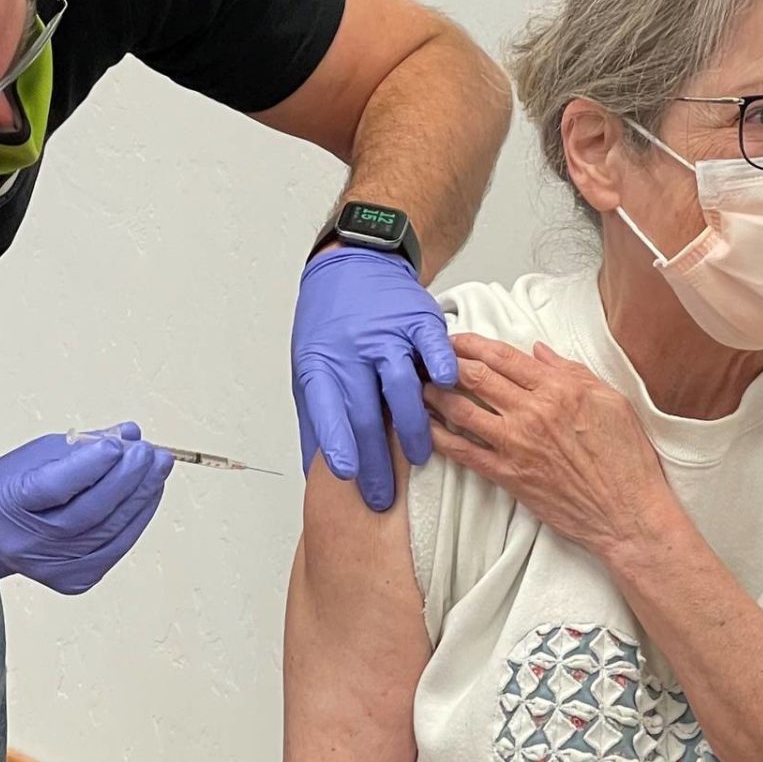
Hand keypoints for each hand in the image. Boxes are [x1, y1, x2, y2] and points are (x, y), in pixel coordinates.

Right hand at [0, 428, 172, 594]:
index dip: (90, 465)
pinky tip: (149, 495)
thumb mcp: (38, 455)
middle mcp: (29, 543)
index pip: (55, 486)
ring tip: (159, 469)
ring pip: (109, 533)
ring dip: (142, 499)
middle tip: (152, 454)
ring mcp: (52, 568)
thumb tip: (130, 435)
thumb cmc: (14, 487)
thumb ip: (85, 445)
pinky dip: (137, 520)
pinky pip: (115, 549)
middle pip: (90, 513)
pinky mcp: (73, 581)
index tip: (119, 444)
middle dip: (128, 480)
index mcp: (9, 503)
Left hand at [290, 247, 459, 511]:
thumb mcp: (312, 367)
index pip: (327, 408)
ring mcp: (386, 333)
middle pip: (365, 410)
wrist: (358, 265)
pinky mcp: (418, 320)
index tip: (348, 473)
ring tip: (417, 457)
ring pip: (400, 384)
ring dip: (410, 427)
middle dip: (375, 460)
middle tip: (383, 497)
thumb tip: (313, 473)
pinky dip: (442, 368)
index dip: (338, 441)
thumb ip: (317, 417)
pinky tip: (450, 390)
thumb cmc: (334, 326)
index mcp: (321, 362)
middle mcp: (352, 348)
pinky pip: (432, 347)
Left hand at [425, 334, 676, 563]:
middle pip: (476, 377)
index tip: (453, 338)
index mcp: (560, 389)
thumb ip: (571, 372)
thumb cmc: (626, 458)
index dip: (472, 344)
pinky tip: (423, 428)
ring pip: (462, 410)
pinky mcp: (508, 476)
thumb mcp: (611, 400)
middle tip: (426, 356)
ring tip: (417, 386)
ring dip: (434, 395)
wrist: (627, 513)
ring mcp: (516, 445)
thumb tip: (538, 352)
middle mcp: (533, 412)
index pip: (504, 356)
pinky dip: (439, 437)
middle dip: (445, 362)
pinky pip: (464, 452)